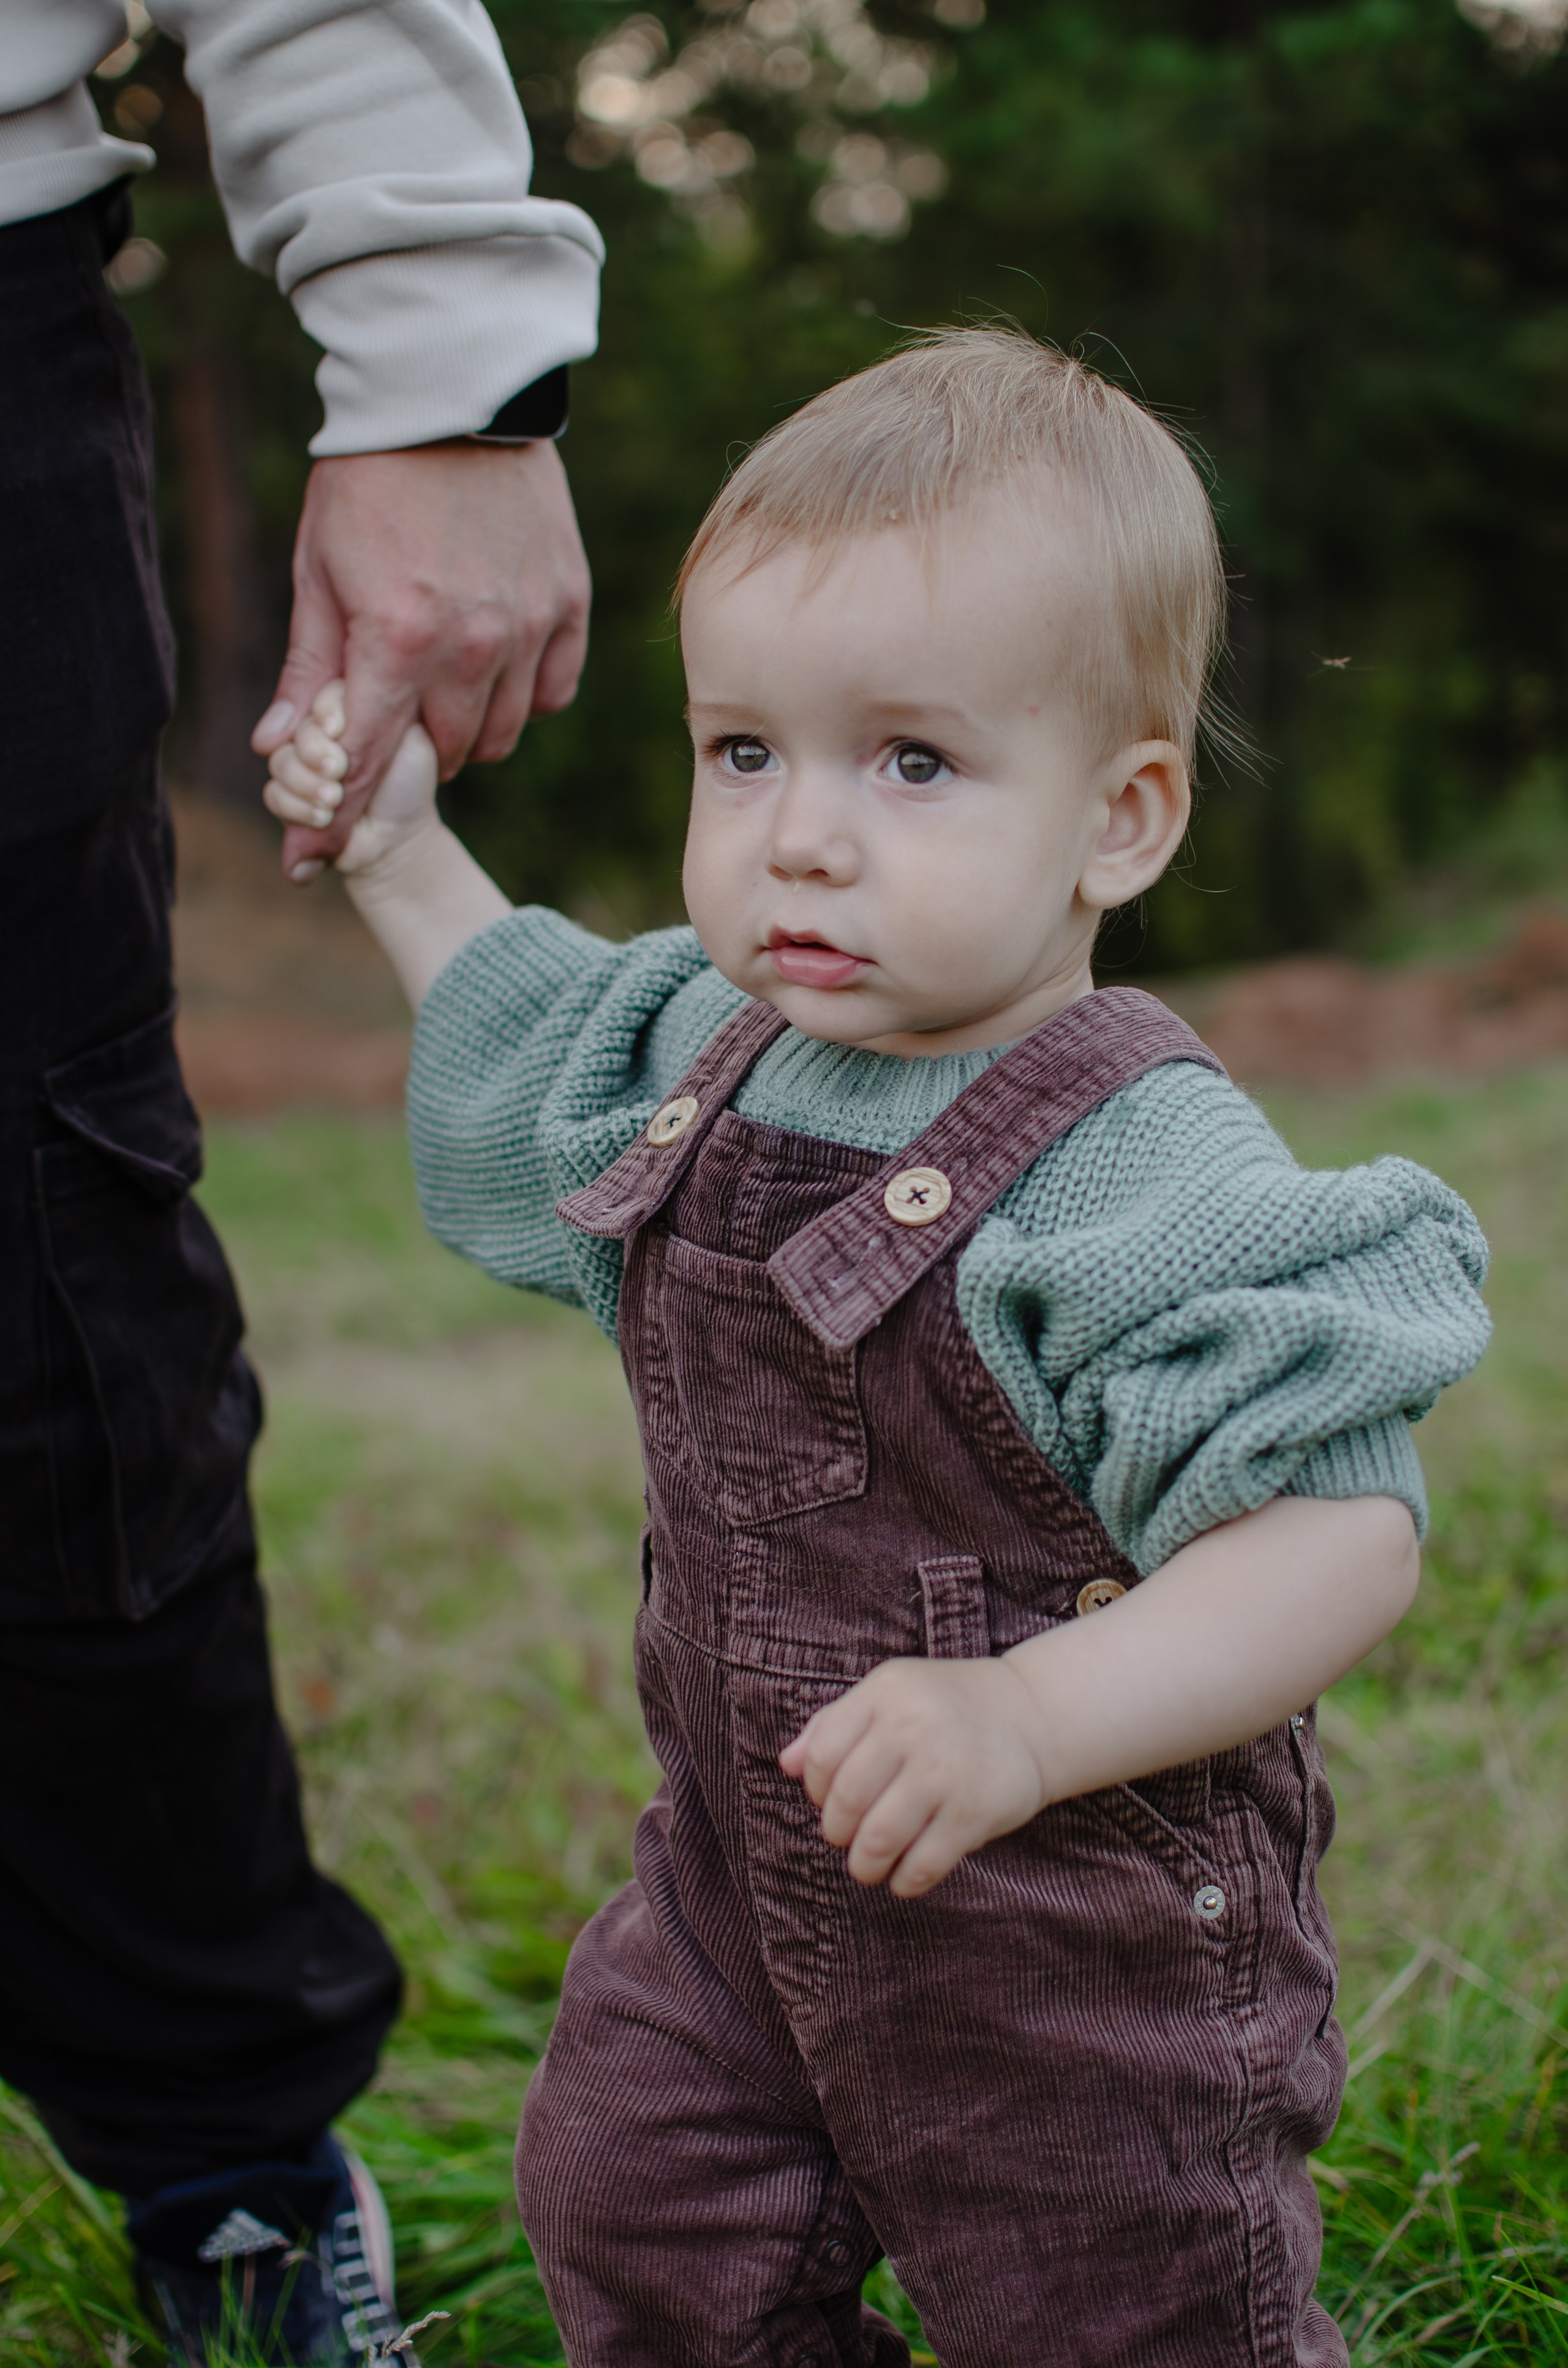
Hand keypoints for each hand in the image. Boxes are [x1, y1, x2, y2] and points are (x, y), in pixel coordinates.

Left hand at [251, 440, 589, 881]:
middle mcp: (473, 647)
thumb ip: (308, 669)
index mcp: (397, 640)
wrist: (452, 394)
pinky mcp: (568, 605)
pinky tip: (494, 664)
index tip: (308, 862)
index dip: (331, 821)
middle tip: (388, 721)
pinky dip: (522, 695)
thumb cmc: (368, 482)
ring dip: (463, 729)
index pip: (363, 764)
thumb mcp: (318, 572)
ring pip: (497, 734)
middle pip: (439, 758)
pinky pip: (551, 692)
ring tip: (440, 686)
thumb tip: (276, 751)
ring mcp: (529, 627)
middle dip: (405, 754)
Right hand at [264, 682, 440, 881]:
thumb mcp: (406, 738)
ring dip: (306, 783)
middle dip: (314, 750)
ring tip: (334, 800)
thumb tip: (329, 709)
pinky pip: (273, 794)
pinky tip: (323, 818)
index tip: (336, 729)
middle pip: (295, 727)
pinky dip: (296, 807)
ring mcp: (301, 764)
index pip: (322, 692)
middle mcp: (320, 733)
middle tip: (339, 770)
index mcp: (349, 707)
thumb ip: (371, 711)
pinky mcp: (290, 796)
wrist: (401, 836)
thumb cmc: (410, 783)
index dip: (324, 709)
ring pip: (279, 760)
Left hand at [779, 1658, 1050, 1898]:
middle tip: (847, 1837)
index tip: (830, 1798)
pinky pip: (922, 1865)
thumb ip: (835, 1723)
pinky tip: (905, 1875)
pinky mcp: (974, 1813)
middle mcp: (913, 1728)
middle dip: (837, 1832)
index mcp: (885, 1694)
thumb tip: (785, 1763)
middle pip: (845, 1802)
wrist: (1031, 1714)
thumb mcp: (889, 1695)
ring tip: (869, 1865)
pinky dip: (905, 1882)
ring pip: (877, 1841)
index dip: (816, 1788)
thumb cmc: (945, 1707)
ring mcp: (945, 1772)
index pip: (822, 1753)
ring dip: (864, 1866)